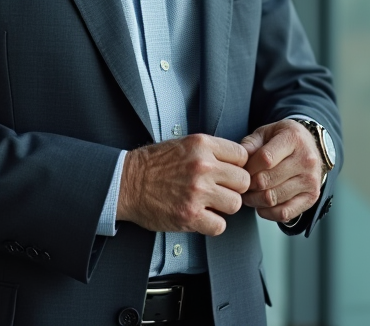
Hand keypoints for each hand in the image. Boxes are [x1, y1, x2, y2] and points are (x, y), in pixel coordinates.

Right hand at [117, 134, 250, 235]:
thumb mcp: (185, 144)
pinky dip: (212, 224)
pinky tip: (202, 216)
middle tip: (221, 190)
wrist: (126, 183)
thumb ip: (212, 151)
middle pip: (243, 181)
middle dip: (234, 187)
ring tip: (210, 203)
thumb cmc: (154, 164)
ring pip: (235, 204)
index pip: (242, 156)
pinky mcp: (189, 215)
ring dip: (224, 207)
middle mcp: (202, 167)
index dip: (237, 166)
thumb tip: (238, 162)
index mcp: (202, 145)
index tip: (229, 173)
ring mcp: (197, 192)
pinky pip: (220, 225)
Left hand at [240, 120, 322, 223]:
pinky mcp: (312, 197)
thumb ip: (250, 143)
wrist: (311, 148)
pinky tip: (262, 206)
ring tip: (250, 194)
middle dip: (249, 185)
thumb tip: (239, 159)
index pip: (265, 158)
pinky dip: (268, 213)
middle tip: (243, 185)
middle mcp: (306, 159)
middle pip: (266, 181)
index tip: (243, 170)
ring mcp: (311, 180)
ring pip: (272, 199)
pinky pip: (284, 213)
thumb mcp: (267, 132)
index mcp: (294, 138)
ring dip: (255, 200)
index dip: (248, 167)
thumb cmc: (284, 139)